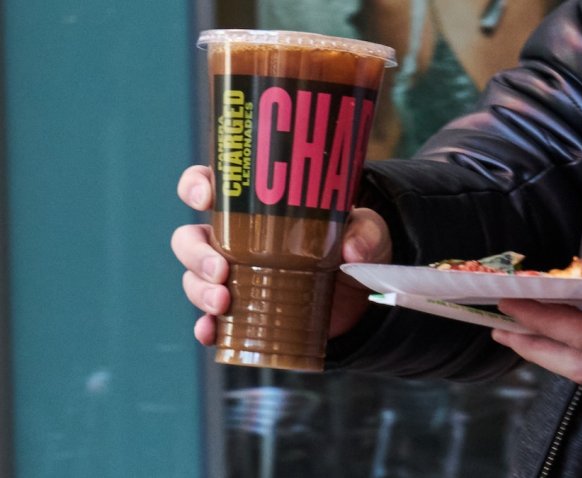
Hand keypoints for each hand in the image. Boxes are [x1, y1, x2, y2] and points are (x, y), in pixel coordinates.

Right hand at [171, 165, 391, 345]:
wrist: (361, 293)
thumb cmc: (354, 245)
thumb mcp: (367, 231)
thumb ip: (365, 232)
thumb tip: (352, 250)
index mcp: (256, 206)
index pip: (211, 185)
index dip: (196, 186)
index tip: (205, 197)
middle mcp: (236, 239)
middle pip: (190, 237)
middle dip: (195, 252)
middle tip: (220, 268)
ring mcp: (235, 276)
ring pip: (194, 277)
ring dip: (199, 290)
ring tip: (223, 303)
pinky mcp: (243, 310)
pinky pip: (211, 319)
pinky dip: (206, 327)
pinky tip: (211, 332)